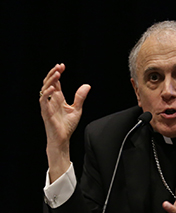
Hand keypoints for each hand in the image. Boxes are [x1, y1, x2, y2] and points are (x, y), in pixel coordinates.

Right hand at [40, 63, 90, 181]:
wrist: (63, 139)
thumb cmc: (67, 126)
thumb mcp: (77, 109)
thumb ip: (80, 97)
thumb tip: (87, 85)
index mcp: (58, 98)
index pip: (56, 83)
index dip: (57, 73)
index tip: (62, 66)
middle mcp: (51, 100)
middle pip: (49, 83)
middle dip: (52, 74)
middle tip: (59, 66)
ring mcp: (47, 106)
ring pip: (44, 89)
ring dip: (50, 81)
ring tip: (57, 74)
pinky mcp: (45, 112)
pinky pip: (43, 101)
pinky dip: (47, 94)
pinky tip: (53, 89)